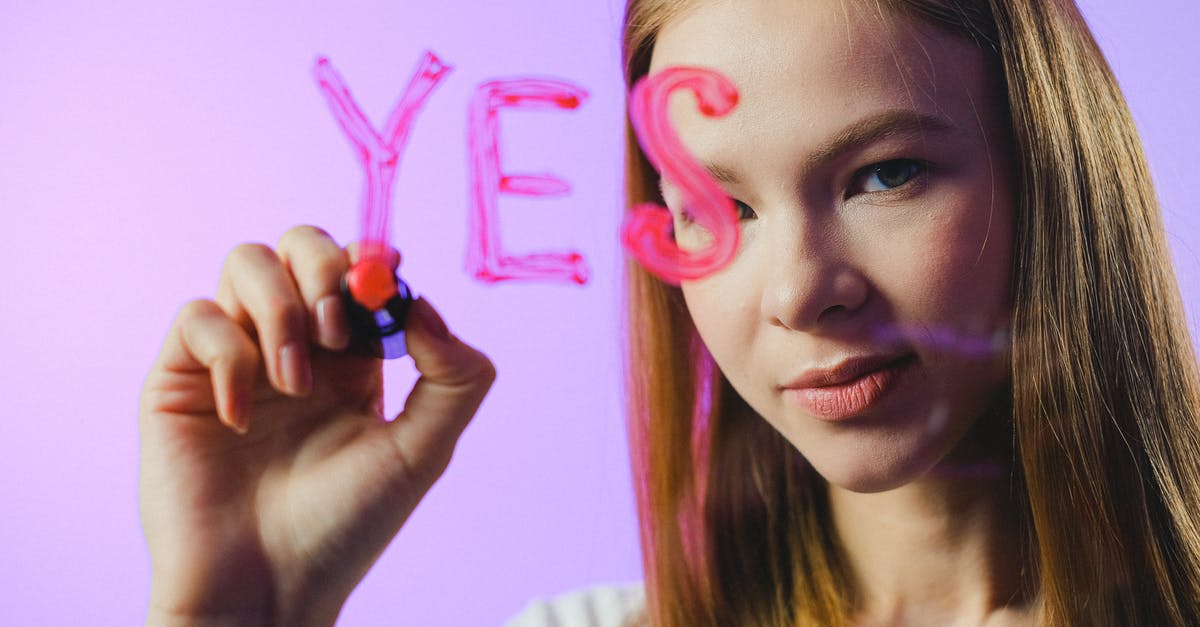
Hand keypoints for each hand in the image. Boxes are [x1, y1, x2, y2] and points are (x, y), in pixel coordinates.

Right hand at [138, 226, 494, 625]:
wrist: (266, 589)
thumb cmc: (346, 526)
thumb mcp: (423, 451)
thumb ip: (454, 377)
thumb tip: (424, 303)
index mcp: (355, 357)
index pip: (361, 269)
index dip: (373, 261)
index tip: (384, 280)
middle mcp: (296, 344)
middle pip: (301, 244)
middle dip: (323, 267)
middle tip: (339, 328)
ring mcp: (236, 355)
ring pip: (246, 262)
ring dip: (277, 310)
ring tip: (295, 385)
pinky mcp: (180, 377)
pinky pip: (196, 316)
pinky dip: (225, 355)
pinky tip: (241, 421)